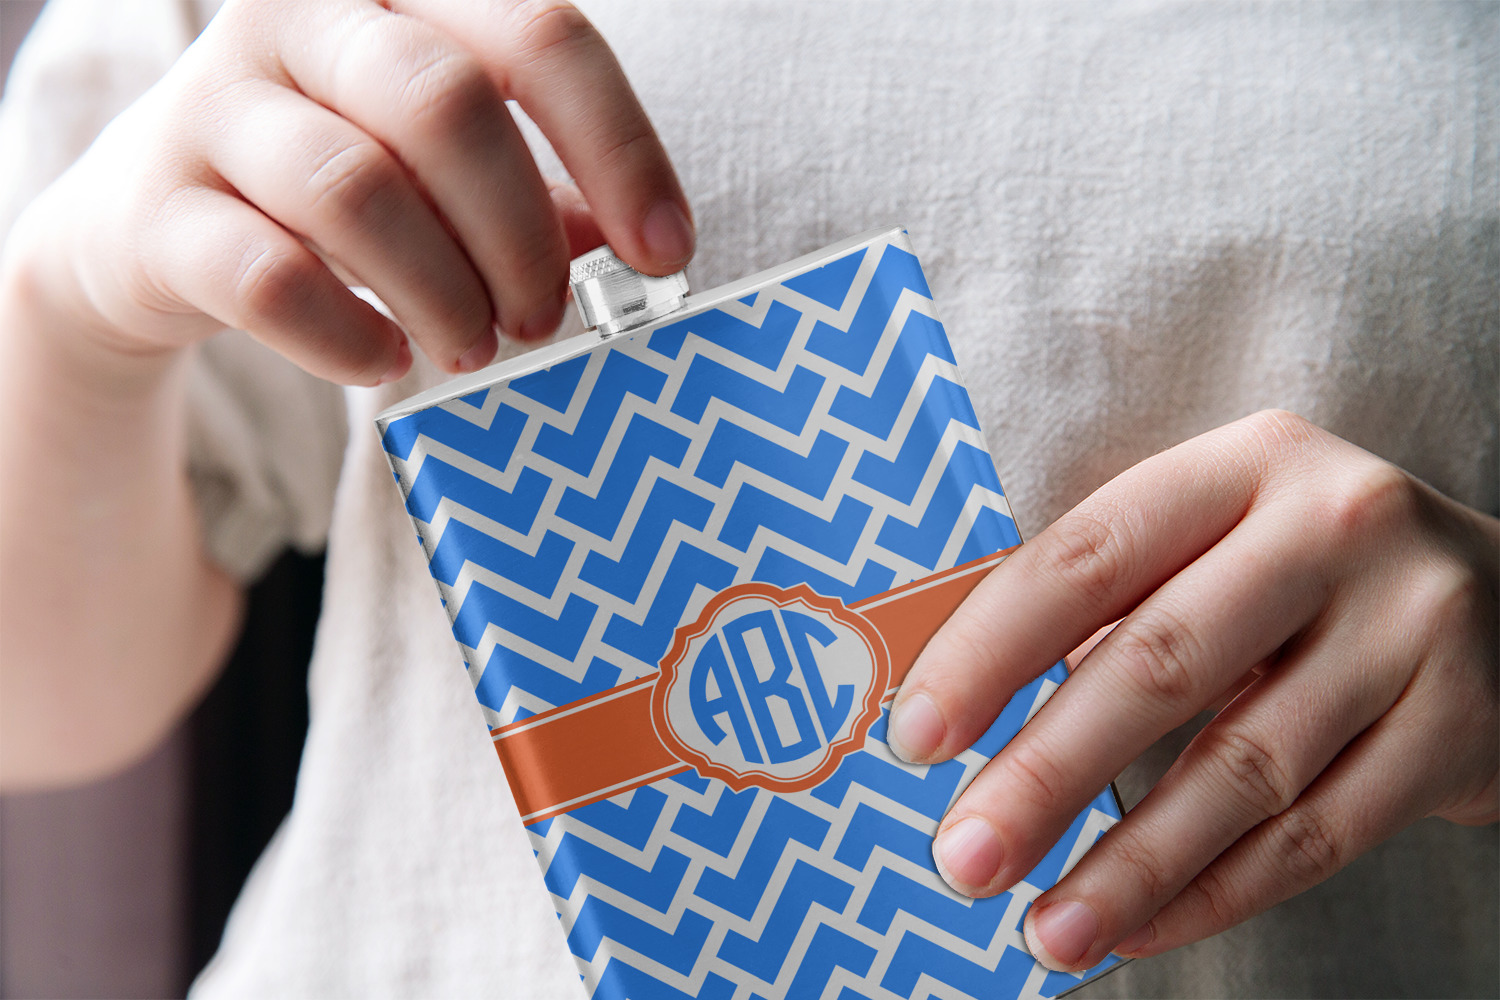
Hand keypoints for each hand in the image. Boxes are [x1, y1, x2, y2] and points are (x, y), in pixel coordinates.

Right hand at [7, 0, 691, 383]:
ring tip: (470, 346)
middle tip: (542, 319)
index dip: (618, 148)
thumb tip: (634, 247)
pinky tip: (382, 359)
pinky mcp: (156, 209)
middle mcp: (298, 20)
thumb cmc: (337, 191)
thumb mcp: (445, 172)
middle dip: (519, 235)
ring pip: (355, 188)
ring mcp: (213, 106)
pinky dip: (346, 335)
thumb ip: (537, 190)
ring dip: (442, 293)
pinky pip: (266, 276)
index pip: (538, 34)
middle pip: (446, 105)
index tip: (666, 254)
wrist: (153, 234)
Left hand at [886, 410, 1497, 971]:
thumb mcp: (1214, 540)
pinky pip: (1316, 836)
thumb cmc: (1300, 573)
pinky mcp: (1461, 730)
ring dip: (1128, 865)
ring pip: (1242, 770)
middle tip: (962, 855)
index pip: (1087, 556)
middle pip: (1160, 663)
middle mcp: (1333, 531)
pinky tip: (1135, 927)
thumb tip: (959, 708)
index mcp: (1240, 467)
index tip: (914, 735)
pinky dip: (1214, 894)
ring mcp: (1410, 631)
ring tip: (1043, 927)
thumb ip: (1107, 600)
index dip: (989, 650)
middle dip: (1045, 774)